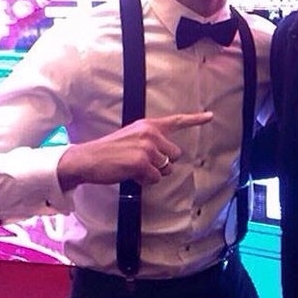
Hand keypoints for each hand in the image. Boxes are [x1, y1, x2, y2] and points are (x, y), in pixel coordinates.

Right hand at [58, 112, 212, 189]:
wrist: (87, 159)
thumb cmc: (110, 151)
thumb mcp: (132, 137)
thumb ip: (151, 141)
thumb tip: (167, 157)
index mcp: (148, 125)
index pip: (176, 121)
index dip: (196, 119)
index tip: (210, 116)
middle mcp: (150, 134)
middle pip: (175, 155)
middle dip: (163, 164)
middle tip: (142, 163)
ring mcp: (147, 148)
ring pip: (166, 169)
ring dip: (153, 174)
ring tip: (133, 168)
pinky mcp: (141, 162)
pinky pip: (155, 179)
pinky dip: (145, 181)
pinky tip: (131, 175)